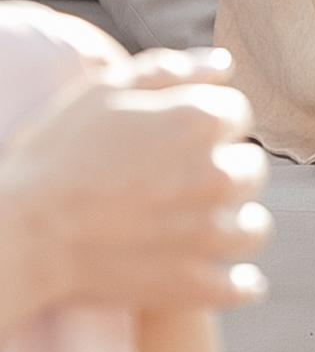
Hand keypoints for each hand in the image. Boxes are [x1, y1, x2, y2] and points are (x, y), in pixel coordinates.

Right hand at [4, 48, 271, 317]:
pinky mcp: (192, 284)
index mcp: (201, 121)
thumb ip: (172, 70)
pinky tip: (226, 276)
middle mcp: (217, 174)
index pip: (238, 113)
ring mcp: (208, 233)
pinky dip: (238, 283)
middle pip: (250, 168)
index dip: (209, 121)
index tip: (182, 136)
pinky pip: (241, 286)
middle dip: (225, 169)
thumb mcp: (107, 90)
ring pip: (254, 227)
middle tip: (186, 181)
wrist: (24, 233)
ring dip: (234, 223)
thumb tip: (223, 64)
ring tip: (201, 224)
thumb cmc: (59, 154)